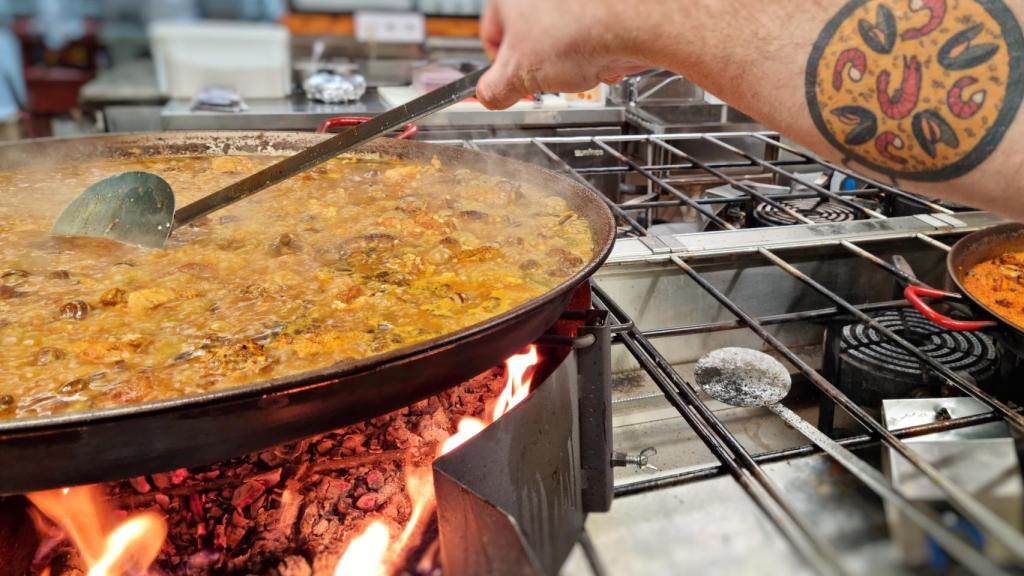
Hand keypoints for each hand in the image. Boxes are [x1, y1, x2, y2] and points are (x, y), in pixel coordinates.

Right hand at [477, 0, 654, 108]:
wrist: (632, 24)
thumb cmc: (577, 34)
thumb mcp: (518, 75)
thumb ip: (493, 90)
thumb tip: (488, 96)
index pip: (492, 36)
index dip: (501, 67)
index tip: (511, 83)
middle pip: (529, 39)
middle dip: (541, 65)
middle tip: (547, 78)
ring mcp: (571, 1)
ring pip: (561, 39)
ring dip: (568, 62)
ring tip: (578, 67)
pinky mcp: (598, 8)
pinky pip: (587, 34)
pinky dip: (592, 52)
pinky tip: (598, 60)